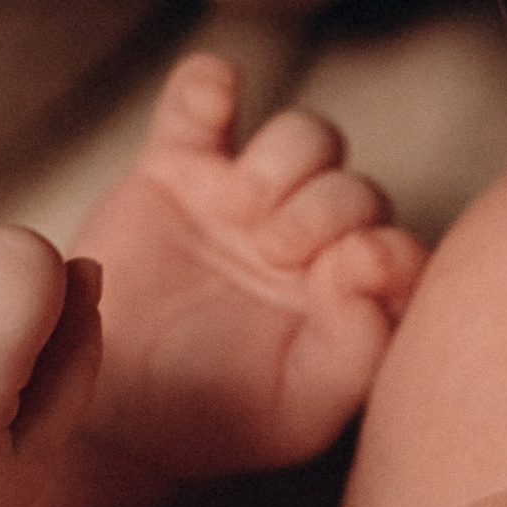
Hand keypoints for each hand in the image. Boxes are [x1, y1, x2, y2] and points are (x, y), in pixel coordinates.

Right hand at [75, 56, 426, 479]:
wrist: (105, 408)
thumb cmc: (211, 421)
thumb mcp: (297, 411)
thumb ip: (360, 352)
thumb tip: (378, 284)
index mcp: (349, 297)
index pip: (401, 249)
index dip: (386, 248)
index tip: (345, 271)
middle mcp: (309, 239)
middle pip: (353, 185)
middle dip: (326, 208)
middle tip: (276, 250)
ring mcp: (245, 198)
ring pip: (303, 135)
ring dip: (286, 159)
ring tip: (243, 209)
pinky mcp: (176, 168)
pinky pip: (202, 99)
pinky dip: (209, 84)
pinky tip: (209, 109)